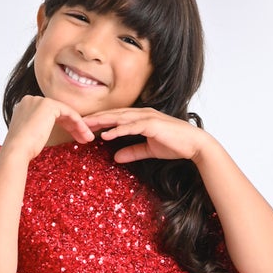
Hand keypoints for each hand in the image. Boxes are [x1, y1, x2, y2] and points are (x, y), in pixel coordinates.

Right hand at [5, 94, 93, 157]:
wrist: (17, 150)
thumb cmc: (23, 148)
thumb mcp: (31, 133)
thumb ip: (38, 126)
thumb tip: (45, 129)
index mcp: (26, 106)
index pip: (51, 113)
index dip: (65, 125)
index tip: (74, 137)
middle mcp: (32, 100)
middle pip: (60, 112)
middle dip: (73, 126)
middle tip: (83, 138)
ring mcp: (40, 101)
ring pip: (66, 112)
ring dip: (79, 126)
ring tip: (87, 139)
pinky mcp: (48, 105)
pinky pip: (69, 113)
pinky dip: (79, 123)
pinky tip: (84, 134)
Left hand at [82, 108, 211, 164]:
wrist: (195, 144)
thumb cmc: (176, 145)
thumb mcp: (149, 149)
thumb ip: (133, 152)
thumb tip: (116, 158)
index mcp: (142, 117)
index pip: (116, 116)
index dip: (100, 119)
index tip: (85, 125)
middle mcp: (143, 114)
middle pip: (114, 113)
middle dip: (96, 117)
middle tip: (78, 122)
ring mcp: (148, 117)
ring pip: (120, 117)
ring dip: (102, 121)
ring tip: (87, 126)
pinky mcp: (152, 125)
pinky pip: (131, 127)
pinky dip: (118, 130)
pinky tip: (106, 135)